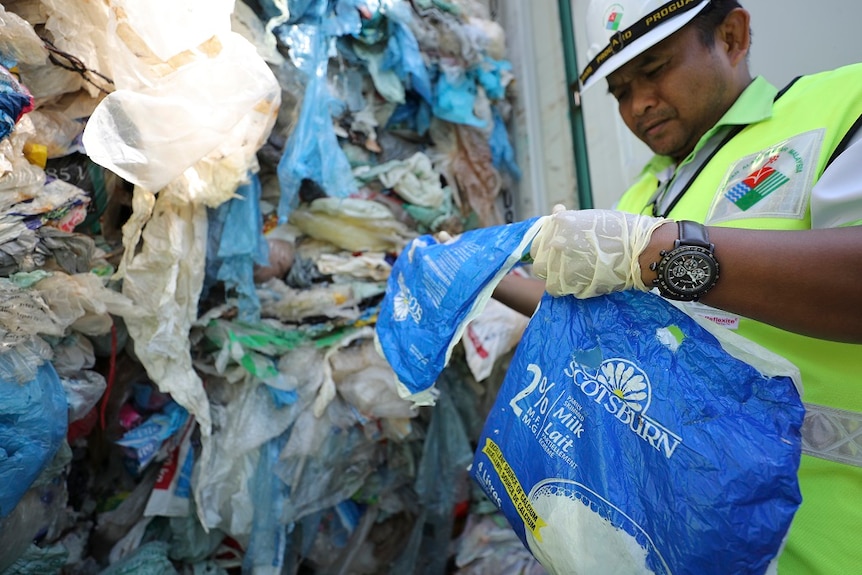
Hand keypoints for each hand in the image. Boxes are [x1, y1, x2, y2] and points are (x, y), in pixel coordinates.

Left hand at [530, 206, 669, 297]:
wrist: (641, 250)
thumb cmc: (620, 231)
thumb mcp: (590, 217)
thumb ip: (567, 220)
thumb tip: (556, 211)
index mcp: (560, 223)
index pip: (538, 241)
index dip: (547, 247)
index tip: (557, 251)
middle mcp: (556, 243)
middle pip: (538, 262)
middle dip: (549, 264)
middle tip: (565, 264)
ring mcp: (562, 264)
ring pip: (547, 279)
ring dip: (558, 278)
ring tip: (575, 275)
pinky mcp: (571, 284)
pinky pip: (559, 290)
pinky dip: (568, 288)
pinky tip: (581, 281)